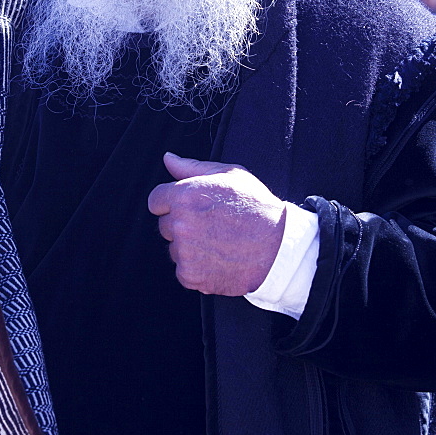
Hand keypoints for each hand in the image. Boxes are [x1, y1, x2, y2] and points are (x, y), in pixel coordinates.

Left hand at [148, 152, 285, 295]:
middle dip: (182, 224)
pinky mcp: (191, 276)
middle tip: (211, 224)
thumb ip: (191, 167)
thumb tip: (168, 159)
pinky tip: (218, 258)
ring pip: (174, 248)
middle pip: (164, 225)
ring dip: (189, 247)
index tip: (190, 207)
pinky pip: (183, 270)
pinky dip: (197, 268)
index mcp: (184, 195)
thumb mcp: (229, 175)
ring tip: (218, 241)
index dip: (171, 202)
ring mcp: (184, 252)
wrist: (279, 246)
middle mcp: (179, 224)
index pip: (156, 200)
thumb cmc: (257, 206)